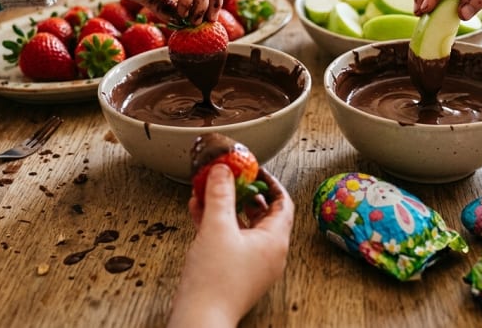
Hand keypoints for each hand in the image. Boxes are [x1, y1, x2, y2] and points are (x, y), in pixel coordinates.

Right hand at [168, 165, 293, 327]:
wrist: (200, 319)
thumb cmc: (215, 282)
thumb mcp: (216, 227)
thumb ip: (220, 194)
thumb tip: (223, 170)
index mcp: (275, 241)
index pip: (283, 202)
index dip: (269, 181)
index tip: (254, 168)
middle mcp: (269, 253)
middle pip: (261, 213)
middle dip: (242, 192)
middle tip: (230, 176)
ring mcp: (252, 264)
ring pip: (242, 226)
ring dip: (225, 206)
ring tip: (209, 190)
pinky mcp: (236, 272)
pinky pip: (230, 240)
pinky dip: (217, 224)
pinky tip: (199, 210)